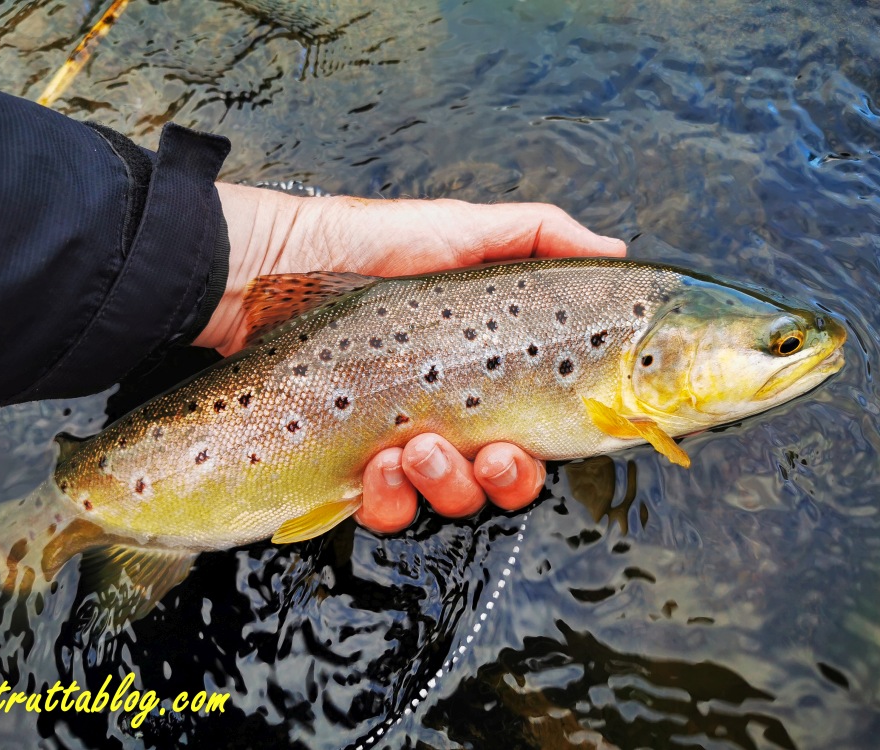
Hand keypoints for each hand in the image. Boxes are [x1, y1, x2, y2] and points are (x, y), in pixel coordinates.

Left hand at [194, 183, 625, 532]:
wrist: (267, 268)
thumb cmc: (363, 245)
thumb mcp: (458, 230)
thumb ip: (539, 235)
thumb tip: (611, 250)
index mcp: (477, 374)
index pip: (533, 431)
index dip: (547, 450)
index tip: (551, 438)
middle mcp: (444, 416)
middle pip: (499, 481)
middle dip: (506, 479)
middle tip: (492, 454)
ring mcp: (393, 446)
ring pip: (445, 502)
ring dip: (446, 485)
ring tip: (417, 446)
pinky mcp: (342, 467)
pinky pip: (383, 509)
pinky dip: (388, 497)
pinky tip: (376, 462)